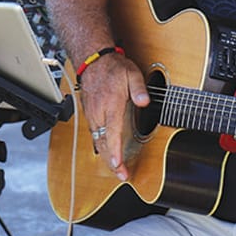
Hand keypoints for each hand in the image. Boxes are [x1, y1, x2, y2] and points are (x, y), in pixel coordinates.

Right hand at [79, 52, 147, 182]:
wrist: (92, 60)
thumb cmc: (113, 68)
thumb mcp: (132, 73)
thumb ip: (139, 89)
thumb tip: (145, 101)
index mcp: (110, 105)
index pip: (111, 132)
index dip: (114, 151)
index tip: (118, 165)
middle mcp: (99, 113)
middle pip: (103, 143)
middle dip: (112, 162)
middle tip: (123, 175)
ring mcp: (92, 114)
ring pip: (98, 141)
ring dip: (107, 156)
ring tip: (117, 169)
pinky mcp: (90, 115)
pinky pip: (95, 135)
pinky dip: (102, 146)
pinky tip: (108, 154)